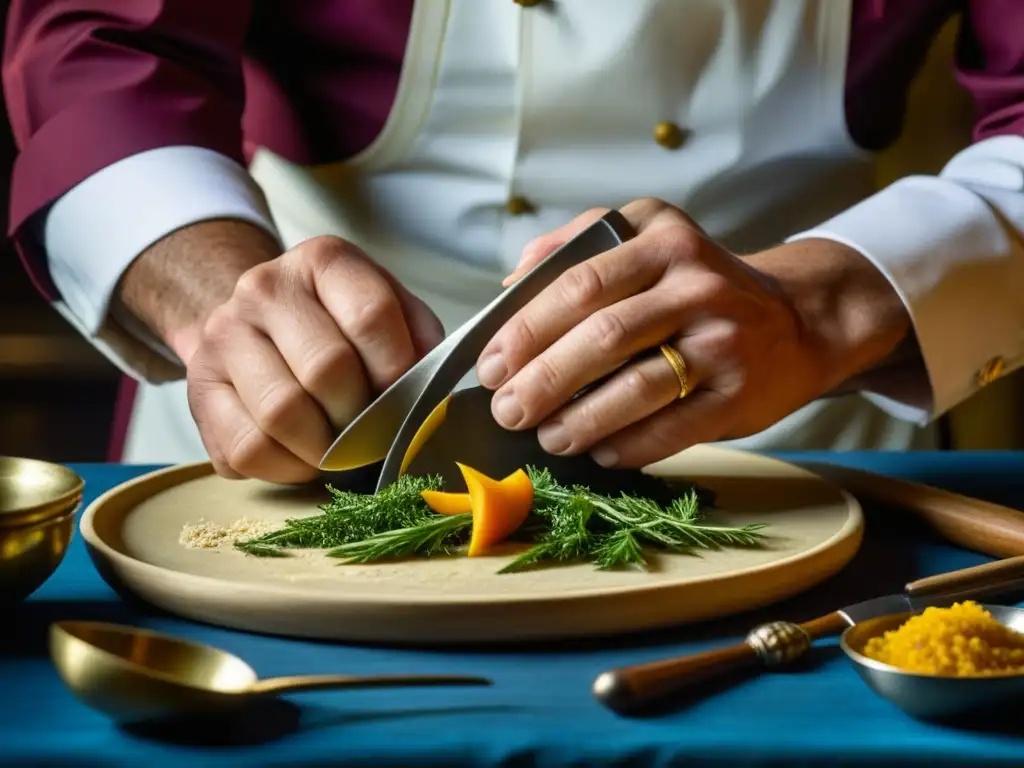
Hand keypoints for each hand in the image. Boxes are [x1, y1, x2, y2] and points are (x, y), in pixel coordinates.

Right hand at [184, 236, 443, 482]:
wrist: (256, 323)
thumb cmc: (338, 324)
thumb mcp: (389, 308)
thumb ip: (419, 338)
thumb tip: (429, 389)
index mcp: (323, 261)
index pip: (370, 316)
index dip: (397, 370)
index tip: (405, 395)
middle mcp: (264, 288)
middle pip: (326, 369)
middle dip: (362, 417)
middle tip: (374, 433)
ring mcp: (223, 336)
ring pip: (283, 414)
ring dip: (325, 449)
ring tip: (341, 450)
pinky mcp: (199, 389)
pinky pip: (248, 448)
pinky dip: (287, 468)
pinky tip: (304, 457)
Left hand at [476, 198, 909, 466]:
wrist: (798, 320)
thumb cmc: (700, 287)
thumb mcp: (648, 239)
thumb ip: (577, 247)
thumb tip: (509, 286)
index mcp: (662, 239)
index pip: (580, 282)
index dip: (527, 329)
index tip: (489, 365)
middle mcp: (696, 284)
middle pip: (604, 336)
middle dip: (543, 380)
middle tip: (506, 410)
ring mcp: (723, 339)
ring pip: (637, 386)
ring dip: (581, 419)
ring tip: (547, 437)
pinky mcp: (739, 393)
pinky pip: (674, 427)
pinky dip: (629, 445)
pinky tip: (600, 452)